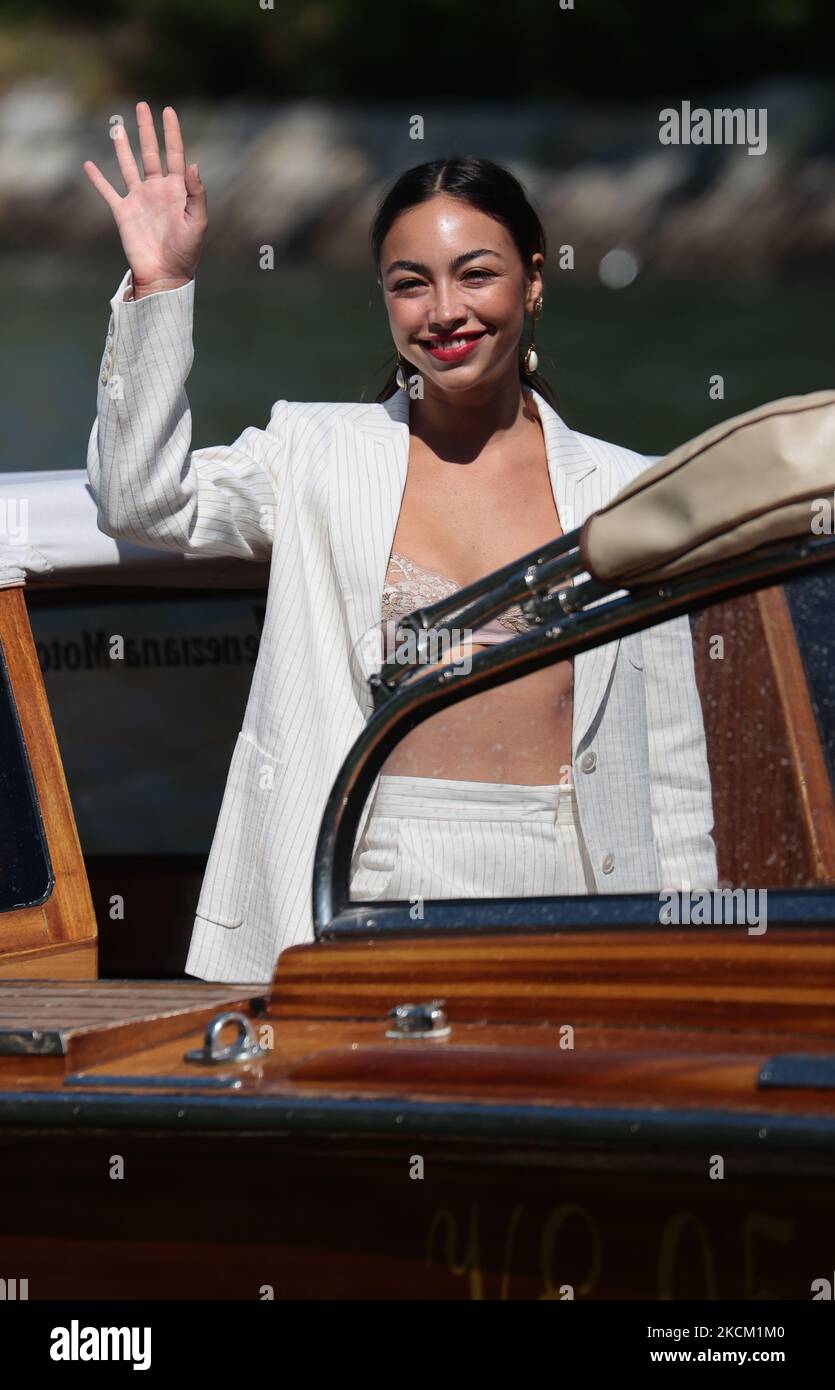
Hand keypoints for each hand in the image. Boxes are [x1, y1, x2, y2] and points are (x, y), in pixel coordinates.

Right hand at [83, 102, 206, 295]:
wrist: (165, 274)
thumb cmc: (186, 252)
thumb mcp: (198, 222)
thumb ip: (196, 194)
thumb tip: (193, 164)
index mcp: (177, 190)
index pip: (175, 154)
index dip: (172, 132)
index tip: (168, 111)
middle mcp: (157, 189)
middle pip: (151, 152)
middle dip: (147, 130)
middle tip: (143, 106)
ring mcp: (139, 199)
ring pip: (128, 165)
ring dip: (123, 146)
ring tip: (117, 126)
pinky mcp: (123, 212)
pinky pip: (107, 191)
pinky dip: (97, 178)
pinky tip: (89, 165)